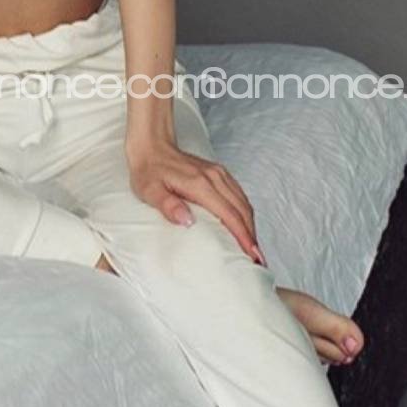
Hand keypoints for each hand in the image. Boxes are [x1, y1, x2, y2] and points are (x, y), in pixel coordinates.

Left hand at [126, 136, 267, 266]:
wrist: (151, 146)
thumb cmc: (148, 170)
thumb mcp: (150, 191)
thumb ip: (169, 206)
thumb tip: (188, 221)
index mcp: (200, 184)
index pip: (229, 214)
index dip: (243, 236)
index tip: (251, 254)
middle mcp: (215, 177)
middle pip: (242, 211)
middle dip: (252, 236)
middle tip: (258, 260)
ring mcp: (219, 174)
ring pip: (244, 203)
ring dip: (251, 226)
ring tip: (253, 248)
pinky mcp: (219, 174)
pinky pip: (239, 196)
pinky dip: (245, 214)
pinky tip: (244, 226)